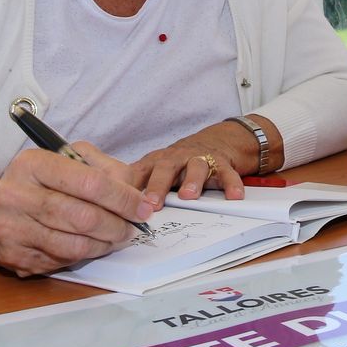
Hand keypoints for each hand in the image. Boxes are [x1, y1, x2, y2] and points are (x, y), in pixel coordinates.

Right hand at [0, 144, 153, 275]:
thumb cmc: (38, 183)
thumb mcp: (68, 160)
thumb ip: (105, 169)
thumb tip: (137, 196)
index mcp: (32, 163)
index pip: (90, 183)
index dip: (123, 198)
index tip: (143, 208)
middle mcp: (16, 194)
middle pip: (84, 217)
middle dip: (118, 225)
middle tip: (132, 227)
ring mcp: (12, 228)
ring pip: (75, 245)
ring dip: (105, 244)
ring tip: (116, 237)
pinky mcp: (14, 256)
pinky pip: (62, 261)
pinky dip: (83, 255)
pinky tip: (90, 245)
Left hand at [130, 122, 254, 207]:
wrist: (217, 140)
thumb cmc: (180, 161)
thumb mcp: (156, 168)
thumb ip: (137, 183)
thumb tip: (113, 206)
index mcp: (158, 161)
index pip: (141, 172)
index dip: (130, 186)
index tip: (122, 202)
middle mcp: (178, 158)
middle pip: (165, 168)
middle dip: (157, 185)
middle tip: (151, 203)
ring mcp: (201, 159)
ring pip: (196, 167)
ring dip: (192, 180)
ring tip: (188, 195)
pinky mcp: (222, 164)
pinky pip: (228, 174)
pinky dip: (232, 184)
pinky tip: (233, 196)